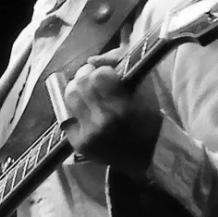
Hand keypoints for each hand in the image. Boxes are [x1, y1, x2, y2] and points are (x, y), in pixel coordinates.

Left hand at [56, 48, 160, 175]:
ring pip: (70, 98)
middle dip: (85, 76)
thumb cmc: (151, 122)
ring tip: (84, 90)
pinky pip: (66, 117)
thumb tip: (91, 60)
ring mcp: (88, 134)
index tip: (106, 72)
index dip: (102, 70)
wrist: (150, 156)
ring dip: (76, 89)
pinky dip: (73, 110)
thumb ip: (121, 71)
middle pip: (80, 85)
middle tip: (90, 76)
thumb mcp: (145, 93)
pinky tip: (82, 109)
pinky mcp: (78, 143)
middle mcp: (103, 121)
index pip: (99, 76)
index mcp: (123, 108)